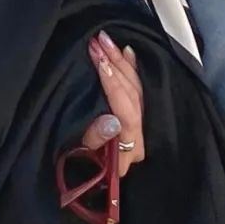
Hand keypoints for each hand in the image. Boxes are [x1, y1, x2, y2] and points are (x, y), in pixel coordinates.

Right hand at [82, 32, 144, 178]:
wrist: (89, 182)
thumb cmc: (80, 170)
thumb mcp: (80, 158)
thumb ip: (95, 139)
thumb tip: (111, 120)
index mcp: (128, 152)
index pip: (126, 112)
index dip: (112, 84)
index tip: (98, 60)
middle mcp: (141, 140)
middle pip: (134, 97)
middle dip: (115, 66)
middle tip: (98, 41)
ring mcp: (144, 129)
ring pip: (139, 90)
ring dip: (122, 63)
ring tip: (108, 41)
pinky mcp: (142, 121)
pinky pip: (142, 91)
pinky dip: (134, 70)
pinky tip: (127, 52)